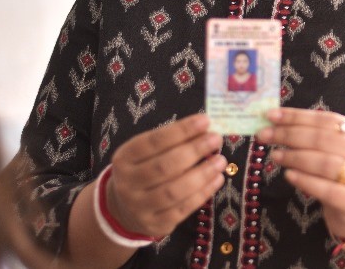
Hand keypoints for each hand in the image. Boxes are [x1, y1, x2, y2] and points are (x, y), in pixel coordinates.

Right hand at [106, 114, 226, 237]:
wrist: (125, 208)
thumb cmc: (144, 170)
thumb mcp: (148, 152)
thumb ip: (172, 141)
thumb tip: (205, 129)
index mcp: (124, 158)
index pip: (153, 141)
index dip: (181, 130)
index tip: (205, 121)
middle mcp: (127, 183)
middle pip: (164, 166)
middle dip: (195, 151)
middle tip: (216, 140)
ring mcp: (140, 207)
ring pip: (174, 190)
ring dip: (202, 174)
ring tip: (220, 161)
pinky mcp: (156, 224)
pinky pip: (183, 209)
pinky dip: (204, 193)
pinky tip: (217, 179)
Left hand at [258, 108, 344, 239]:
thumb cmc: (344, 178)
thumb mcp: (338, 153)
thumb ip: (316, 138)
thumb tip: (278, 124)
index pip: (327, 119)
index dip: (298, 116)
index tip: (271, 116)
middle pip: (325, 139)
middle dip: (291, 135)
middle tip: (265, 135)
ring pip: (326, 163)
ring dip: (296, 157)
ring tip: (275, 156)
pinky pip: (327, 189)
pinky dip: (305, 180)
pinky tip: (289, 176)